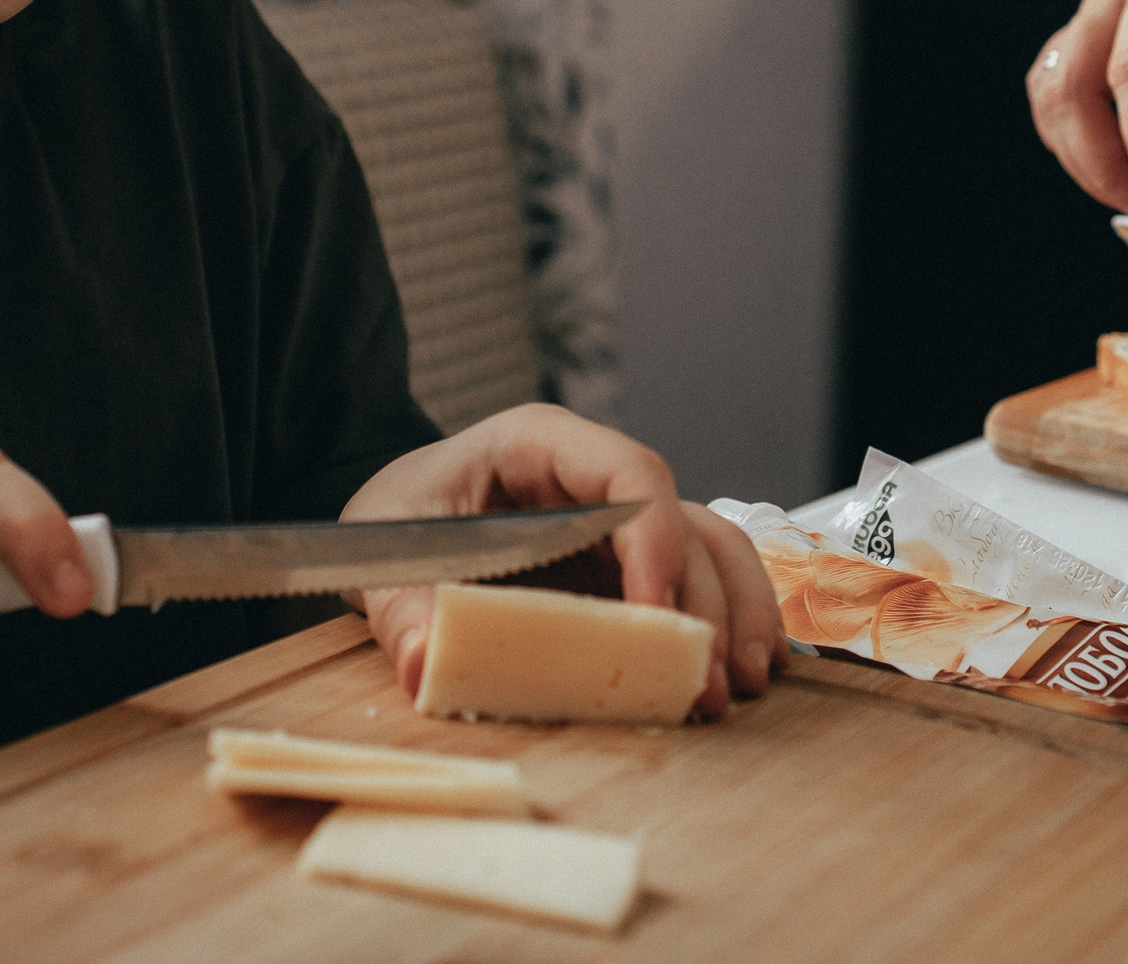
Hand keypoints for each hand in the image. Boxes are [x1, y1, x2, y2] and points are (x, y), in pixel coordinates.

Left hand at [342, 405, 782, 720]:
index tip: (657, 616)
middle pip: (681, 523)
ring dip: (736, 613)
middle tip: (707, 683)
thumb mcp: (384, 555)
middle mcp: (596, 477)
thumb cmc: (398, 520)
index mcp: (542, 444)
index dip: (655, 542)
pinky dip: (728, 621)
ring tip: (741, 684)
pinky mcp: (627, 568)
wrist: (394, 529)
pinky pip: (697, 581)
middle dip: (705, 603)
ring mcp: (619, 524)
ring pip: (710, 548)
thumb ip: (404, 611)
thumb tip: (424, 665)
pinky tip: (743, 672)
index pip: (629, 475)